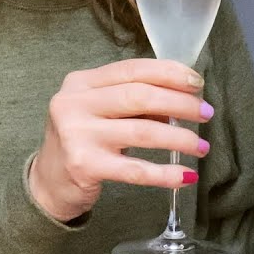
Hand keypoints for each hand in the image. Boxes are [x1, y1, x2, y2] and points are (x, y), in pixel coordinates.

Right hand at [28, 58, 212, 221]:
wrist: (47, 184)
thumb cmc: (82, 142)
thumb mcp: (100, 112)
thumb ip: (134, 103)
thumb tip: (182, 99)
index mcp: (81, 82)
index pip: (133, 69)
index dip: (169, 73)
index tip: (197, 83)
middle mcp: (75, 103)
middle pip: (140, 96)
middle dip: (180, 103)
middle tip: (206, 113)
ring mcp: (77, 134)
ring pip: (143, 131)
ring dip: (180, 138)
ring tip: (202, 146)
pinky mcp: (84, 166)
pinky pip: (135, 169)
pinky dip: (165, 173)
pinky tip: (186, 176)